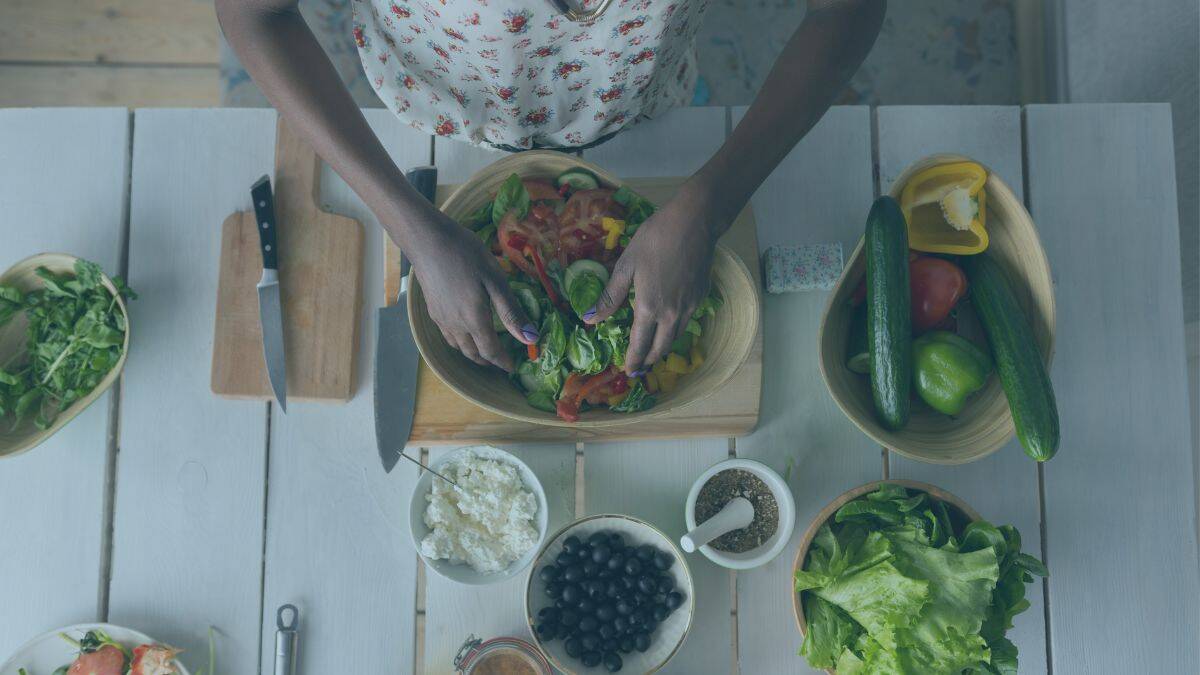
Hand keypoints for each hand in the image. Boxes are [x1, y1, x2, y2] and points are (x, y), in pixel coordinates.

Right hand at [405, 206, 535, 371]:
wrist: (427, 240)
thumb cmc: (465, 254)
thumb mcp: (495, 279)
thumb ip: (511, 311)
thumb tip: (530, 338)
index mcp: (474, 319)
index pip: (490, 351)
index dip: (502, 362)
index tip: (512, 368)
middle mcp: (456, 325)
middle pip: (473, 353)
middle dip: (488, 362)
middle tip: (501, 362)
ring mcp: (441, 318)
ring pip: (458, 347)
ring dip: (473, 354)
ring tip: (485, 352)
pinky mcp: (432, 310)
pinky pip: (448, 336)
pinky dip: (459, 343)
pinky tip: (464, 333)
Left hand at [584, 182, 724, 374]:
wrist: (694, 223)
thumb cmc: (655, 239)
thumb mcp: (626, 265)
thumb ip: (610, 296)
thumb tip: (589, 320)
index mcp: (649, 308)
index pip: (640, 345)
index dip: (633, 361)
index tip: (627, 372)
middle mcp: (672, 314)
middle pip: (660, 348)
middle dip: (648, 361)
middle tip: (639, 368)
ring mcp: (690, 307)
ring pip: (676, 337)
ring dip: (663, 348)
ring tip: (653, 351)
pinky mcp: (701, 297)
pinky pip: (687, 321)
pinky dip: (676, 330)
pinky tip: (669, 324)